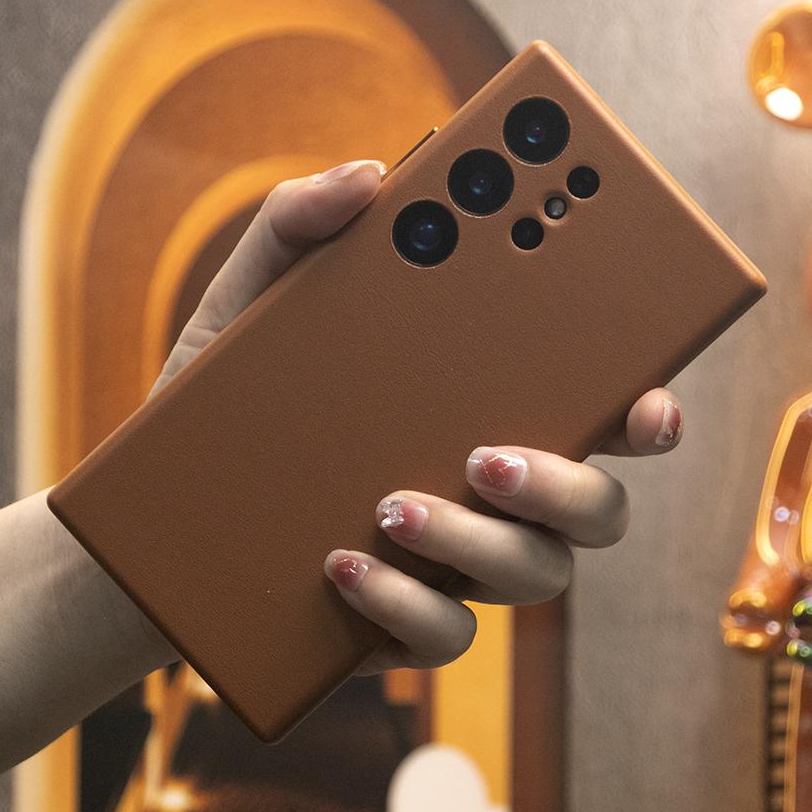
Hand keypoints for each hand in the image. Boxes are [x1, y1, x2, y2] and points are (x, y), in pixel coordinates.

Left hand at [152, 160, 682, 676]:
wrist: (162, 511)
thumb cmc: (228, 401)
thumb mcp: (247, 305)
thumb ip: (299, 229)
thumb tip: (369, 175)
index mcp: (481, 408)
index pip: (594, 412)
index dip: (646, 411)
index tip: (649, 401)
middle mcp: (491, 492)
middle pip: (595, 506)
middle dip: (566, 486)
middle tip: (488, 454)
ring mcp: (454, 564)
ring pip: (535, 574)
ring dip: (477, 543)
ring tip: (391, 503)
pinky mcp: (402, 623)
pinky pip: (445, 636)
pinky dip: (403, 604)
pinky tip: (341, 564)